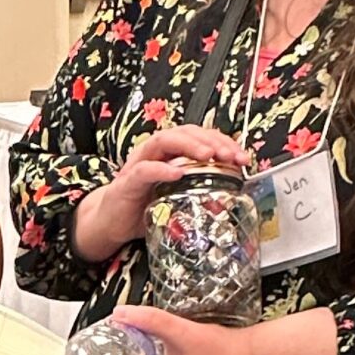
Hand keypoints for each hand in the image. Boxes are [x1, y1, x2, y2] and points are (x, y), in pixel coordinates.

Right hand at [76, 122, 249, 260]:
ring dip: (189, 146)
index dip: (224, 143)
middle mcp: (156, 152)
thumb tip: (232, 199)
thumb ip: (201, 193)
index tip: (243, 158)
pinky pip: (144, 169)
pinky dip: (161, 169)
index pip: (201, 137)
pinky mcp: (128, 181)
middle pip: (185, 132)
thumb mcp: (178, 198)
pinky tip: (177, 173)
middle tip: (231, 156)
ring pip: (164, 141)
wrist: (112, 222)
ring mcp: (140, 163)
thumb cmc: (145, 206)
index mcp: (172, 153)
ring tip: (208, 156)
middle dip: (211, 141)